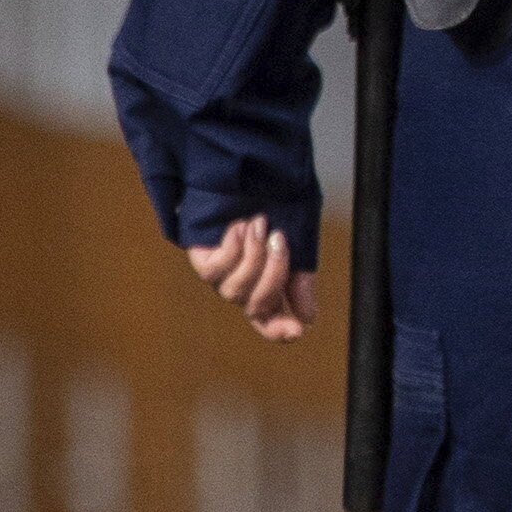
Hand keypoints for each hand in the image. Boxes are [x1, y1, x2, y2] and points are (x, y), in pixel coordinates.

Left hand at [189, 217, 310, 340]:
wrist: (245, 180)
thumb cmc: (276, 214)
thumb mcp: (298, 245)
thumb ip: (301, 280)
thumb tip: (308, 318)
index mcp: (269, 291)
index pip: (270, 324)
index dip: (281, 331)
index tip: (298, 330)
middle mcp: (244, 291)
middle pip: (257, 306)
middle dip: (273, 272)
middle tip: (281, 239)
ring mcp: (222, 280)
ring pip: (236, 290)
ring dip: (251, 256)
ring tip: (259, 224)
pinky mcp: (203, 264)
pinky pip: (215, 271)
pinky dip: (231, 249)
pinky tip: (239, 227)